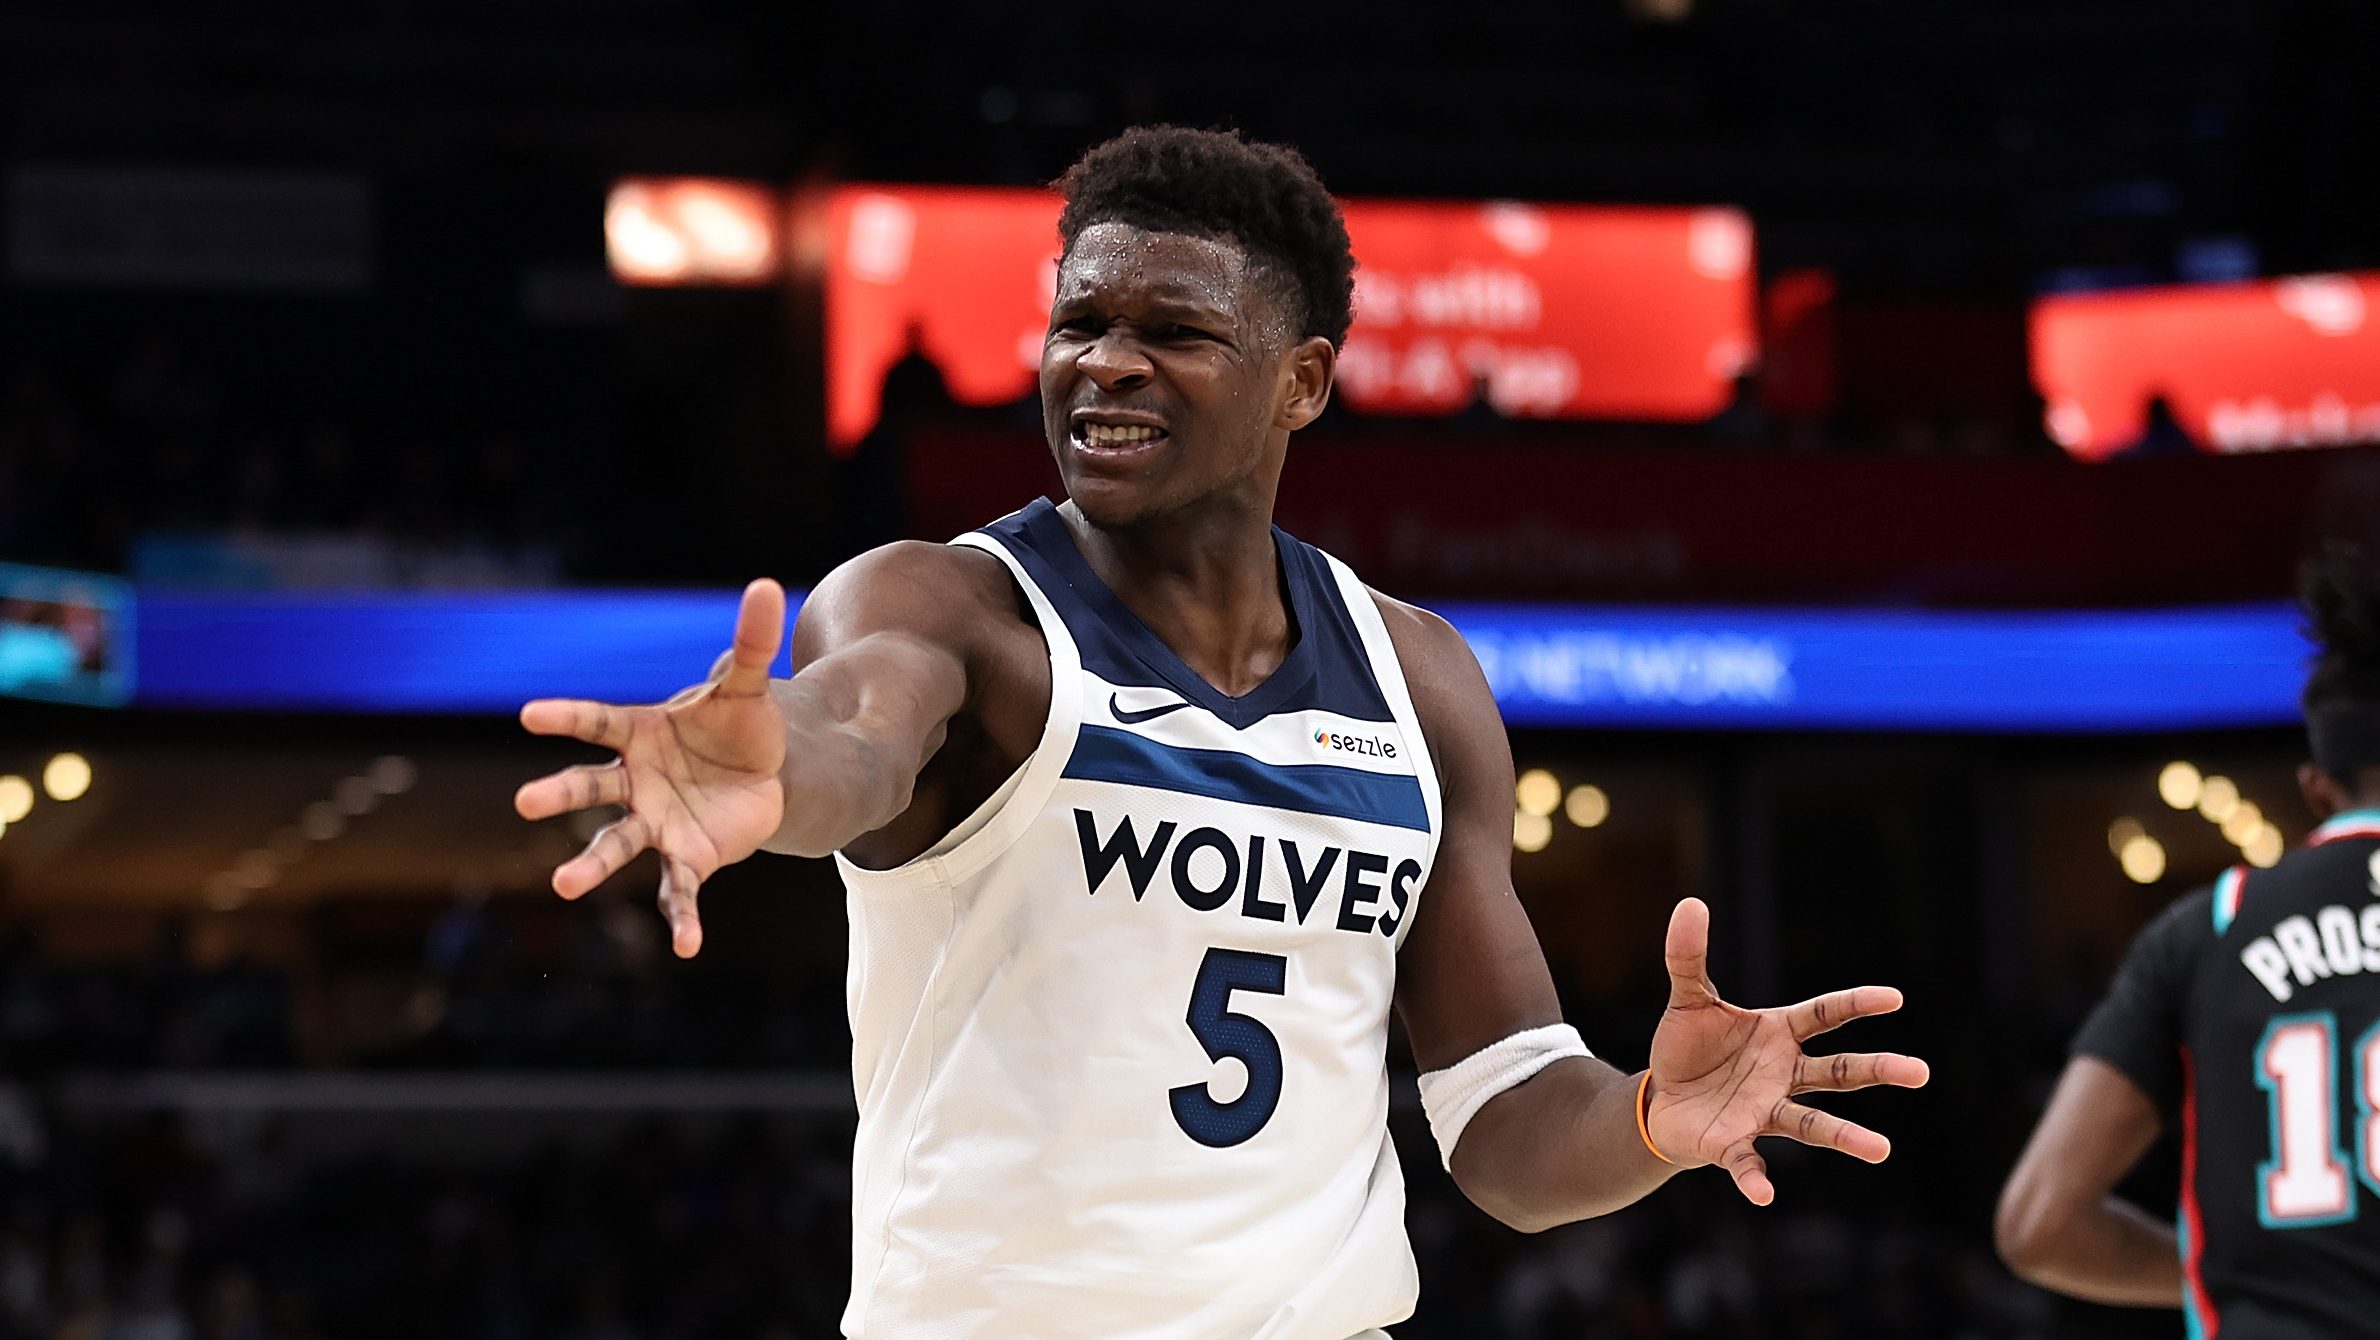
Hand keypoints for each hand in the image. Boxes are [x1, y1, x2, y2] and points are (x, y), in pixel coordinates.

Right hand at [513, 579, 789, 957]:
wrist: (765, 774)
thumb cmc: (738, 725)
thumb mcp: (747, 685)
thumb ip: (751, 643)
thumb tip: (769, 586)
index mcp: (640, 734)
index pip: (597, 722)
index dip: (566, 718)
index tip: (529, 714)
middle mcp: (636, 782)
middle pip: (591, 788)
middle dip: (559, 793)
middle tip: (524, 802)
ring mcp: (656, 823)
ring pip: (616, 845)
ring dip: (590, 865)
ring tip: (563, 885)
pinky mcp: (687, 857)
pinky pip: (678, 891)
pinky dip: (682, 917)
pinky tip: (686, 946)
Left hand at [1644, 897, 1929, 1205]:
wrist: (1661, 1101)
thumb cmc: (1686, 1048)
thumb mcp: (1686, 998)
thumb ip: (1687, 955)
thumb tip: (1690, 903)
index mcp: (1778, 1034)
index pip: (1824, 1015)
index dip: (1855, 1005)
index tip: (1893, 998)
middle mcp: (1782, 1075)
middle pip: (1838, 1072)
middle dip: (1877, 1070)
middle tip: (1921, 1072)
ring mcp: (1764, 1112)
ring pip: (1813, 1125)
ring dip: (1846, 1136)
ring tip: (1882, 1149)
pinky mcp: (1734, 1143)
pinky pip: (1749, 1163)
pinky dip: (1756, 1179)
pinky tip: (1764, 1196)